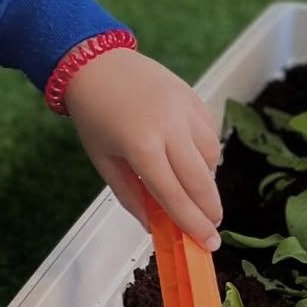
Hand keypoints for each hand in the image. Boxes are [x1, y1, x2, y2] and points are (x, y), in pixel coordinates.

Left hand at [64, 51, 222, 249]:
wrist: (95, 62)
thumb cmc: (93, 114)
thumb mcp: (102, 159)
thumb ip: (130, 194)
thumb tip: (154, 226)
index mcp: (141, 146)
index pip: (175, 195)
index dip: (193, 224)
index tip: (208, 244)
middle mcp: (169, 127)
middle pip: (201, 180)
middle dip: (210, 210)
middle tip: (212, 228)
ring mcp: (184, 109)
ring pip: (213, 156)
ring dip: (209, 179)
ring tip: (196, 191)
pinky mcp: (193, 96)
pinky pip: (211, 132)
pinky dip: (208, 151)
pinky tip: (194, 159)